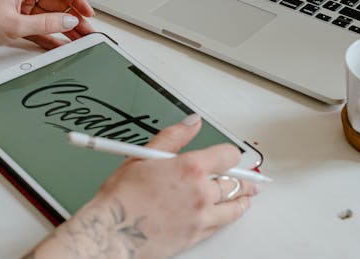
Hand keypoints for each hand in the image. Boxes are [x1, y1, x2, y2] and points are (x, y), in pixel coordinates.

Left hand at [0, 0, 94, 55]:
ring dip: (63, 28)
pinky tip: (61, 44)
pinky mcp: (13, 22)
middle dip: (72, 16)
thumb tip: (68, 21)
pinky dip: (49, 36)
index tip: (87, 11)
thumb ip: (45, 23)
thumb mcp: (14, 24)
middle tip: (87, 30)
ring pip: (48, 16)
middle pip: (55, 2)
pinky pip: (38, 28)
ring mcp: (18, 8)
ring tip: (79, 39)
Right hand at [30, 116, 257, 258]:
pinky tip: (228, 214)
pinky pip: (221, 225)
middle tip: (247, 178)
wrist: (111, 233)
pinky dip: (227, 217)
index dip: (231, 155)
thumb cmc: (122, 197)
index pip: (228, 156)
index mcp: (190, 168)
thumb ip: (173, 137)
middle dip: (241, 179)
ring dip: (242, 200)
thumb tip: (192, 122)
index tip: (231, 156)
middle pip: (234, 183)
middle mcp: (200, 193)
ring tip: (247, 196)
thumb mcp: (143, 156)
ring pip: (233, 207)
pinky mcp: (196, 236)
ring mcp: (200, 217)